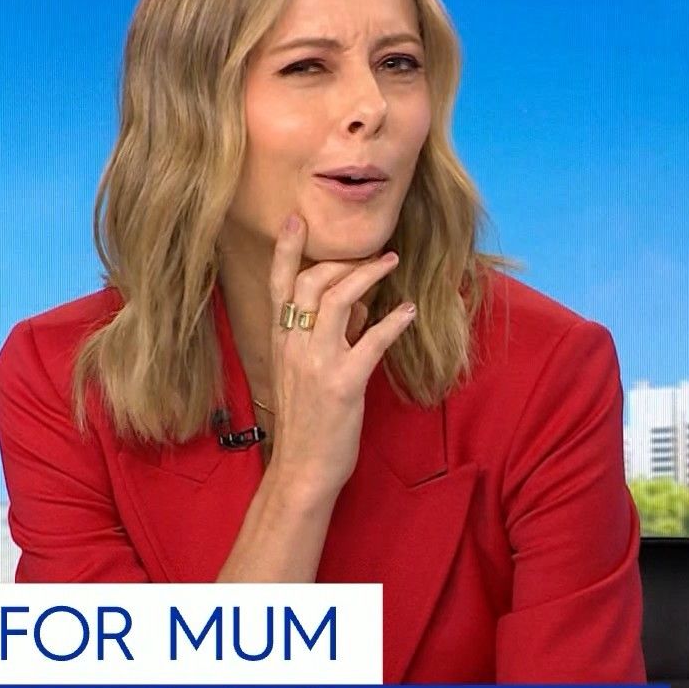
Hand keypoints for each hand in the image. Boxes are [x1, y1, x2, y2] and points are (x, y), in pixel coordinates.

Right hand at [264, 213, 417, 498]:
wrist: (301, 468)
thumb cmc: (307, 420)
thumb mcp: (306, 371)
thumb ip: (327, 334)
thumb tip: (357, 304)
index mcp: (281, 340)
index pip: (279, 284)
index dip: (287, 249)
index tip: (297, 219)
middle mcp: (293, 345)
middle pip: (312, 281)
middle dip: (345, 258)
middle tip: (375, 253)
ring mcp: (316, 363)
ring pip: (338, 299)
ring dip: (369, 275)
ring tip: (393, 264)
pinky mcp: (343, 384)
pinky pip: (371, 341)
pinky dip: (394, 321)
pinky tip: (409, 311)